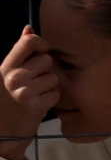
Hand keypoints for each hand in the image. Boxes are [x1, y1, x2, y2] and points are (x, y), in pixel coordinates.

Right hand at [0, 26, 59, 155]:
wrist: (0, 131)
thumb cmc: (5, 99)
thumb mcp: (6, 74)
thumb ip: (19, 52)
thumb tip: (29, 28)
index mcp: (6, 67)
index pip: (29, 42)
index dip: (41, 44)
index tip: (41, 52)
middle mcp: (15, 77)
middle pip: (47, 60)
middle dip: (45, 71)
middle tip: (33, 83)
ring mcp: (25, 91)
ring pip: (54, 78)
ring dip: (48, 87)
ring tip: (34, 96)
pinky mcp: (35, 106)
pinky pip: (55, 95)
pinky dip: (50, 101)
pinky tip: (38, 105)